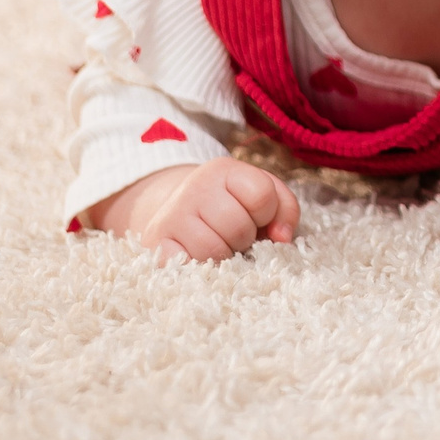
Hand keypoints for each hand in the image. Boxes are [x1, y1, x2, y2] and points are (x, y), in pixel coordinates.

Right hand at [92, 158, 300, 263]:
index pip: (262, 195)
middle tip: (236, 237)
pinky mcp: (154, 244)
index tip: (257, 218)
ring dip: (224, 258)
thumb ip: (285, 210)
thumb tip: (282, 238)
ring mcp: (171, 215)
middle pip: (238, 226)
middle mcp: (195, 187)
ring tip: (220, 248)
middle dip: (245, 239)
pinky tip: (199, 259)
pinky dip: (199, 269)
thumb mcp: (261, 196)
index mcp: (224, 170)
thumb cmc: (230, 207)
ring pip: (213, 250)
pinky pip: (186, 266)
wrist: (178, 214)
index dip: (266, 215)